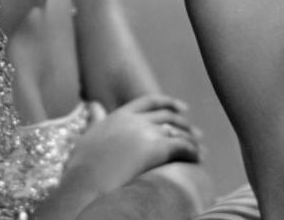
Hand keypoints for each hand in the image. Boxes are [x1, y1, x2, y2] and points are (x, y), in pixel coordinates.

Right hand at [64, 95, 201, 194]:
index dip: (167, 103)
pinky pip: (183, 146)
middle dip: (185, 123)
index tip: (181, 108)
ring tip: (200, 148)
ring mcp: (147, 132)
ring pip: (178, 130)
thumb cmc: (83, 166)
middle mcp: (135, 119)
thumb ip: (96, 119)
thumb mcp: (89, 134)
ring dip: (192, 139)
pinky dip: (193, 152)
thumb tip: (95, 106)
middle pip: (167, 115)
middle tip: (196, 133)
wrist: (86, 182)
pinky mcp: (157, 148)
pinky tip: (198, 158)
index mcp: (120, 114)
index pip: (149, 101)